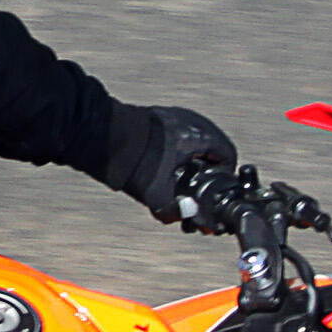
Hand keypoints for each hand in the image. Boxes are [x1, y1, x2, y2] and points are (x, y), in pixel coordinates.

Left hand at [101, 103, 238, 227]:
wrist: (103, 137)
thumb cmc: (135, 163)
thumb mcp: (158, 196)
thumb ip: (176, 211)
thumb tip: (192, 217)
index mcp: (200, 135)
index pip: (228, 156)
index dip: (223, 178)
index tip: (212, 192)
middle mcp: (193, 120)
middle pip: (212, 149)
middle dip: (206, 171)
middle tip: (196, 188)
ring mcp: (177, 114)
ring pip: (196, 140)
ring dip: (192, 160)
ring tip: (179, 179)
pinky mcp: (162, 115)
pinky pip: (180, 134)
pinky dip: (178, 150)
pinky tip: (165, 165)